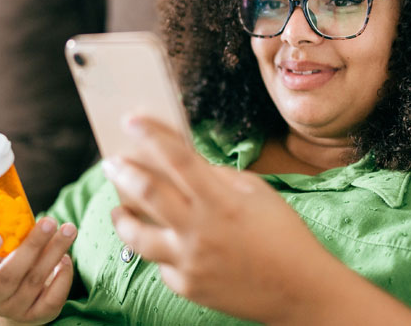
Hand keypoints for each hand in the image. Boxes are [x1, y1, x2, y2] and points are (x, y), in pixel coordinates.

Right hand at [0, 217, 76, 325]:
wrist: (15, 303)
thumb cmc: (4, 266)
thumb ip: (1, 230)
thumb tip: (9, 203)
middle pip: (8, 276)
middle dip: (32, 246)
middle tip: (49, 221)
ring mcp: (14, 310)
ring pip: (35, 281)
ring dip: (54, 251)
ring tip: (69, 229)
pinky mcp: (38, 316)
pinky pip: (53, 297)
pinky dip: (63, 276)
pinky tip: (66, 257)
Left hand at [103, 116, 324, 323]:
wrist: (300, 291)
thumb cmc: (283, 235)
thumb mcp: (257, 194)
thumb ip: (218, 178)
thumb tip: (185, 164)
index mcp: (221, 201)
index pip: (178, 158)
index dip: (151, 135)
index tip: (131, 120)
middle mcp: (200, 231)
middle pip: (147, 193)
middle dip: (124, 172)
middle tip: (111, 162)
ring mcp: (190, 262)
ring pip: (137, 236)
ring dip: (122, 217)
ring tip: (117, 208)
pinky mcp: (187, 287)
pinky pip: (162, 264)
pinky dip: (159, 249)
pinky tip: (161, 240)